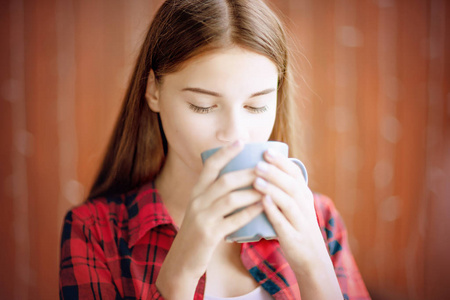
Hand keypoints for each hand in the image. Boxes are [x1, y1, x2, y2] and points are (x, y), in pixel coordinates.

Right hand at [156, 140, 263, 298]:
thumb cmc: (198, 232)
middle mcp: (197, 201)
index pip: (209, 166)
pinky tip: (262, 207)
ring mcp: (202, 218)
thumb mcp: (200, 209)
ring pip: (230, 198)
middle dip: (247, 172)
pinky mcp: (209, 234)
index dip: (225, 153)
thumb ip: (214, 194)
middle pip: (224, 180)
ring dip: (251, 191)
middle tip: (265, 165)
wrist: (182, 261)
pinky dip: (249, 212)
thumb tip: (237, 177)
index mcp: (196, 192)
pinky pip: (233, 220)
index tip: (241, 141)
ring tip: (268, 186)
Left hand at [253, 149, 341, 298]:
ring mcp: (300, 223)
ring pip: (288, 201)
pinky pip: (283, 223)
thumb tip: (263, 168)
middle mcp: (305, 206)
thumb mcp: (295, 207)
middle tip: (258, 162)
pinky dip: (273, 211)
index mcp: (304, 196)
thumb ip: (283, 190)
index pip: (296, 173)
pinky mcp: (294, 238)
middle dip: (274, 172)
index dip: (282, 161)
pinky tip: (262, 203)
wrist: (312, 261)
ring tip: (256, 179)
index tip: (267, 150)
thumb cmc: (297, 229)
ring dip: (272, 189)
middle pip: (291, 184)